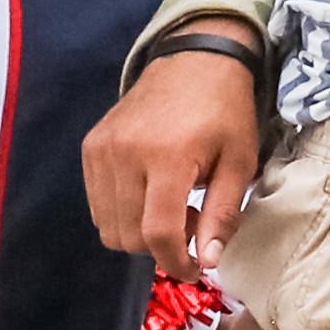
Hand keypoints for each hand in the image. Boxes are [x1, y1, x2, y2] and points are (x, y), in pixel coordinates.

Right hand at [83, 32, 267, 269]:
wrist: (194, 60)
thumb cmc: (225, 112)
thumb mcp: (239, 163)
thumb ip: (223, 215)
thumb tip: (208, 262)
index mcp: (167, 157)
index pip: (157, 234)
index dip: (176, 263)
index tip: (195, 269)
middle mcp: (125, 153)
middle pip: (129, 236)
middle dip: (160, 247)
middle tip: (192, 225)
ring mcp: (101, 149)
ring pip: (108, 226)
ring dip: (139, 233)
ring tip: (171, 208)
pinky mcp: (91, 146)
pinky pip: (97, 203)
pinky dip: (122, 213)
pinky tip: (149, 195)